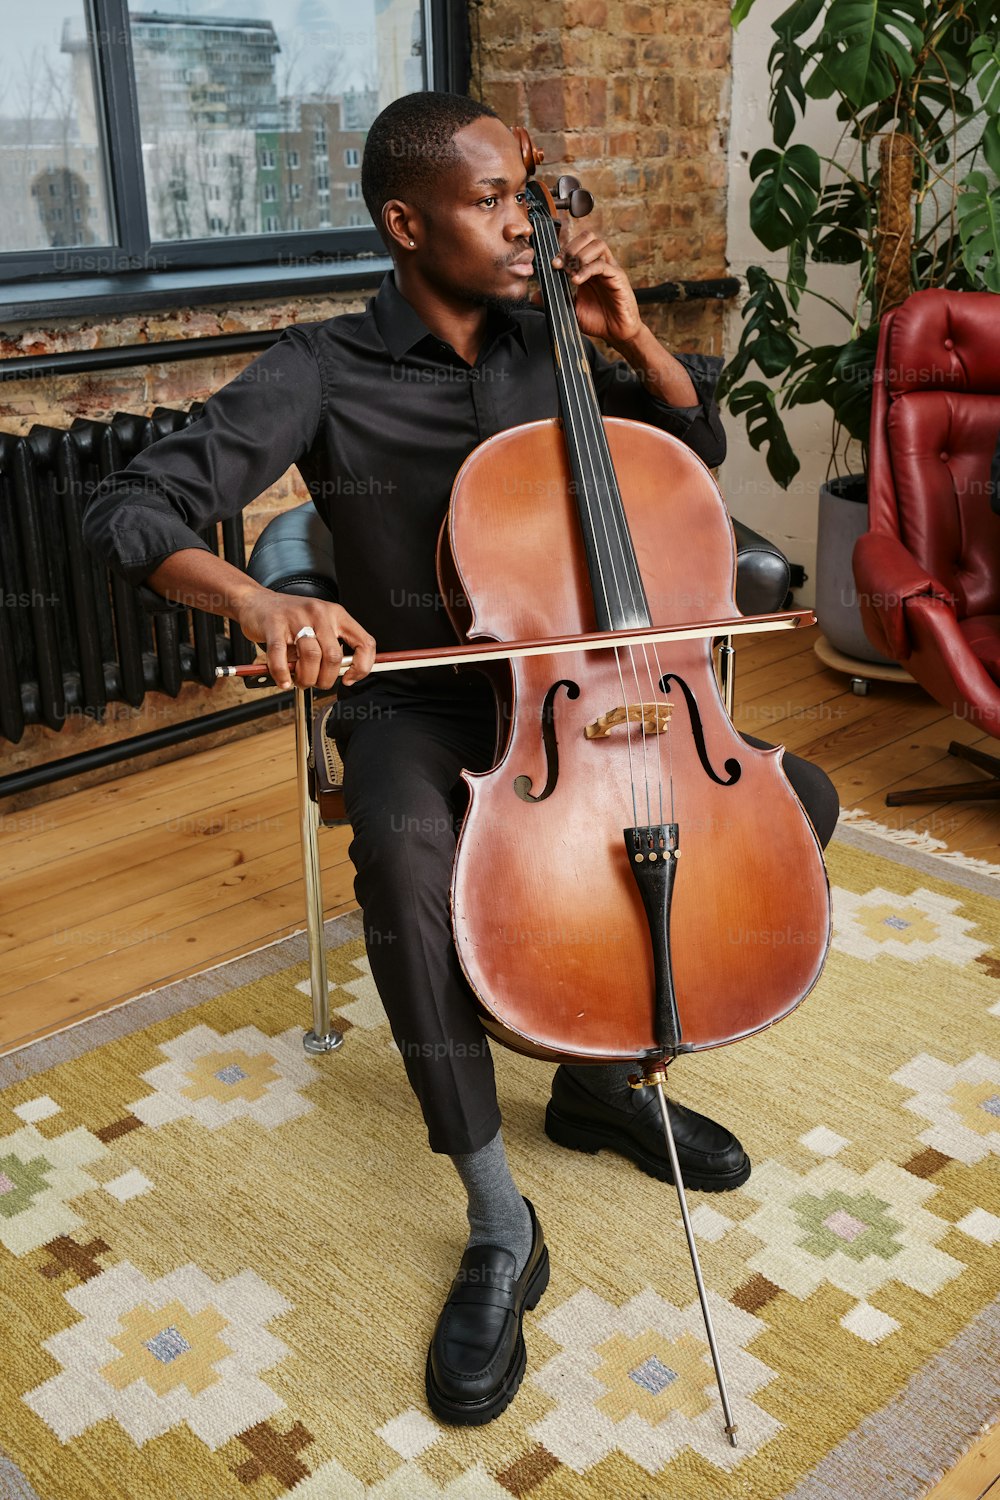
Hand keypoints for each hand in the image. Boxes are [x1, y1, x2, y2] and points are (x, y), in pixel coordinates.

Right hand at [236, 589, 375, 690]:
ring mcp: (296, 618)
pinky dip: (282, 674)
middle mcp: (320, 613)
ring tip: (299, 680)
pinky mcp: (274, 624)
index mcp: (337, 614)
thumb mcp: (319, 625)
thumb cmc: (289, 618)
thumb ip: (331, 647)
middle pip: (333, 656)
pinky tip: (284, 680)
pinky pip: (280, 655)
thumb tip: (341, 675)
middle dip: (325, 679)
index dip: (361, 667)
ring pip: (310, 657)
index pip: (364, 643)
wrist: (257, 601)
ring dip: (306, 678)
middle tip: (316, 683)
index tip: (349, 678)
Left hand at [551, 230, 642, 346]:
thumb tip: (535, 296)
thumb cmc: (598, 320)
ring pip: (597, 244)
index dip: (563, 250)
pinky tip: (577, 281)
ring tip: (571, 272)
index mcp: (588, 267)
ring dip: (580, 255)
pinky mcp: (618, 277)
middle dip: (571, 247)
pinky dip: (586, 270)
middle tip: (561, 265)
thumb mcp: (570, 309)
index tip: (553, 264)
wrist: (616, 333)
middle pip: (588, 237)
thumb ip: (554, 299)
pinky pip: (602, 265)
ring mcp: (610, 268)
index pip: (576, 245)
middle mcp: (600, 264)